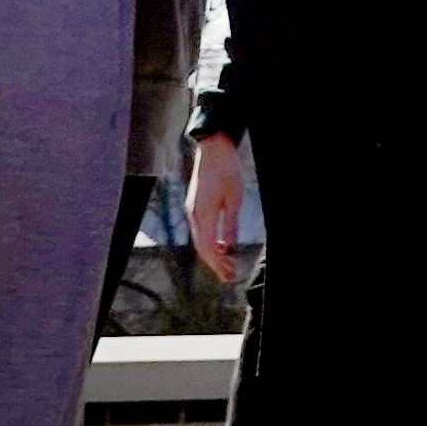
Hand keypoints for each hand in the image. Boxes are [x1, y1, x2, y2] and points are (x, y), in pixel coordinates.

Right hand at [186, 130, 245, 284]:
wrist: (213, 149)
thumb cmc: (227, 170)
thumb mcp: (235, 198)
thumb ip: (231, 224)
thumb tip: (230, 248)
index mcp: (203, 214)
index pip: (208, 248)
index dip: (218, 264)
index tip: (230, 275)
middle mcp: (193, 215)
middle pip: (201, 248)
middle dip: (215, 264)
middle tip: (230, 276)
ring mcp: (191, 210)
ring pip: (199, 240)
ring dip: (212, 254)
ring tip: (228, 265)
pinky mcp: (193, 206)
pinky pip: (200, 231)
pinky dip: (209, 242)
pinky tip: (223, 245)